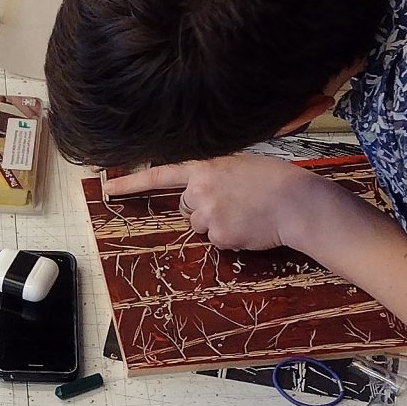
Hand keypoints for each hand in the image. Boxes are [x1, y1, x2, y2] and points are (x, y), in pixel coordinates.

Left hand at [106, 153, 314, 252]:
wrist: (297, 202)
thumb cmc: (276, 180)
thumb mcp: (241, 164)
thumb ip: (215, 173)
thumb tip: (200, 190)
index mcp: (205, 168)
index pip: (161, 175)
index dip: (132, 182)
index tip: (109, 188)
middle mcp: (200, 191)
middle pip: (186, 208)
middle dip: (203, 209)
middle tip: (234, 203)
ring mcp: (208, 215)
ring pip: (200, 226)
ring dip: (218, 224)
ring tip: (246, 214)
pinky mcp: (218, 236)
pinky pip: (217, 241)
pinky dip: (231, 237)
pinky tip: (250, 226)